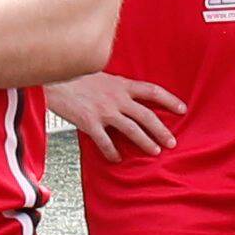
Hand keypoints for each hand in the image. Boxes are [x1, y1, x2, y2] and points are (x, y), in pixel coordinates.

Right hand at [47, 69, 187, 156]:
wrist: (52, 79)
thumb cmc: (74, 77)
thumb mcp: (100, 75)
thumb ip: (115, 87)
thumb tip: (127, 97)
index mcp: (121, 84)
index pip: (152, 91)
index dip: (169, 100)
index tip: (182, 109)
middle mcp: (116, 98)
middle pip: (146, 115)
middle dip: (161, 129)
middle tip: (171, 142)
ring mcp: (104, 111)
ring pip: (132, 130)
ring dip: (146, 142)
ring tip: (154, 151)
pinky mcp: (90, 122)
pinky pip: (105, 142)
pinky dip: (112, 152)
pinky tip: (116, 159)